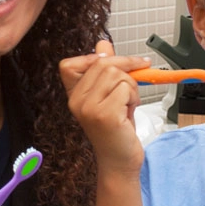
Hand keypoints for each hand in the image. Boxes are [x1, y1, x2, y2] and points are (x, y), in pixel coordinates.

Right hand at [59, 40, 149, 174]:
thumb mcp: (109, 95)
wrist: (120, 162)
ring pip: (117, 74)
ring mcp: (89, 108)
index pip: (70, 64)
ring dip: (131, 87)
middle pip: (103, 63)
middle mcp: (76, 101)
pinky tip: (129, 112)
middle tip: (134, 84)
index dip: (94, 58)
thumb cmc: (116, 130)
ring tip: (127, 104)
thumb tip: (102, 43)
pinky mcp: (105, 115)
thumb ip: (105, 69)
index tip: (116, 64)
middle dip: (125, 69)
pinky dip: (134, 98)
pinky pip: (126, 89)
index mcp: (73, 95)